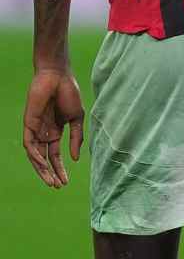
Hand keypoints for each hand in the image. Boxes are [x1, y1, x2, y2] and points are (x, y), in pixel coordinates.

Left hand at [23, 69, 84, 188]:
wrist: (58, 76)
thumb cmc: (69, 93)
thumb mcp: (77, 118)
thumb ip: (76, 138)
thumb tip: (74, 159)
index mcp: (55, 132)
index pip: (55, 156)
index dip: (60, 169)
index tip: (66, 182)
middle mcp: (44, 133)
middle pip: (44, 159)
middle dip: (50, 174)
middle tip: (56, 186)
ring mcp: (35, 129)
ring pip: (35, 155)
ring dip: (42, 169)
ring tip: (51, 181)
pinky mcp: (29, 123)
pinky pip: (29, 144)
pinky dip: (34, 155)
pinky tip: (42, 163)